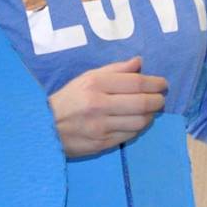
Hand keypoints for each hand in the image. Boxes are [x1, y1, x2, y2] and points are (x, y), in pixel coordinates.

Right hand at [48, 57, 167, 156]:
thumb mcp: (86, 78)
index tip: (163, 84)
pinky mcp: (102, 144)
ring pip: (140, 121)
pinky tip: (138, 122)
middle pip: (142, 103)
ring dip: (151, 116)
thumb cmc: (68, 100)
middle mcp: (99, 105)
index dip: (155, 83)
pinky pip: (130, 135)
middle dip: (158, 100)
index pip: (136, 83)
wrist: (43, 127)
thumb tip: (139, 62)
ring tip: (151, 110)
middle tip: (161, 99)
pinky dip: (139, 128)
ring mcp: (101, 126)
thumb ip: (114, 70)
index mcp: (95, 84)